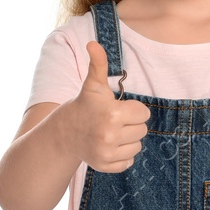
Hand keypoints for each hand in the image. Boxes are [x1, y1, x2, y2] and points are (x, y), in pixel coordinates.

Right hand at [62, 40, 150, 172]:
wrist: (65, 132)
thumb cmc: (85, 104)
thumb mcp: (93, 84)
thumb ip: (98, 63)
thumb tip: (93, 43)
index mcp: (111, 114)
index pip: (144, 113)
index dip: (133, 109)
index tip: (119, 107)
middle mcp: (109, 136)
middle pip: (142, 130)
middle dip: (131, 123)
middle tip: (114, 119)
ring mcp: (106, 153)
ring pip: (137, 146)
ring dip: (128, 139)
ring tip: (112, 132)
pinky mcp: (105, 166)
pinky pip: (128, 162)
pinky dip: (122, 155)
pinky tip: (110, 145)